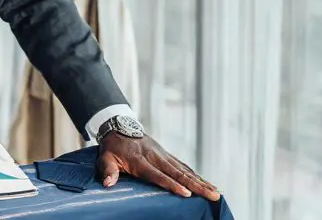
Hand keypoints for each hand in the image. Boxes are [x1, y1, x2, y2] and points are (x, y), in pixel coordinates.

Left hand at [98, 133, 219, 200]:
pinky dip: (196, 175)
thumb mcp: (105, 157)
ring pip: (185, 170)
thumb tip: (108, 184)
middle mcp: (155, 157)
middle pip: (178, 173)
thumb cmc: (112, 147)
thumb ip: (108, 170)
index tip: (186, 193)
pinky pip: (184, 166)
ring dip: (201, 181)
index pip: (157, 174)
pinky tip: (207, 184)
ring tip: (216, 192)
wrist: (119, 127)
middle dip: (196, 185)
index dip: (171, 184)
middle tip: (213, 195)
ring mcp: (163, 155)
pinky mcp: (167, 155)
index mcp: (140, 160)